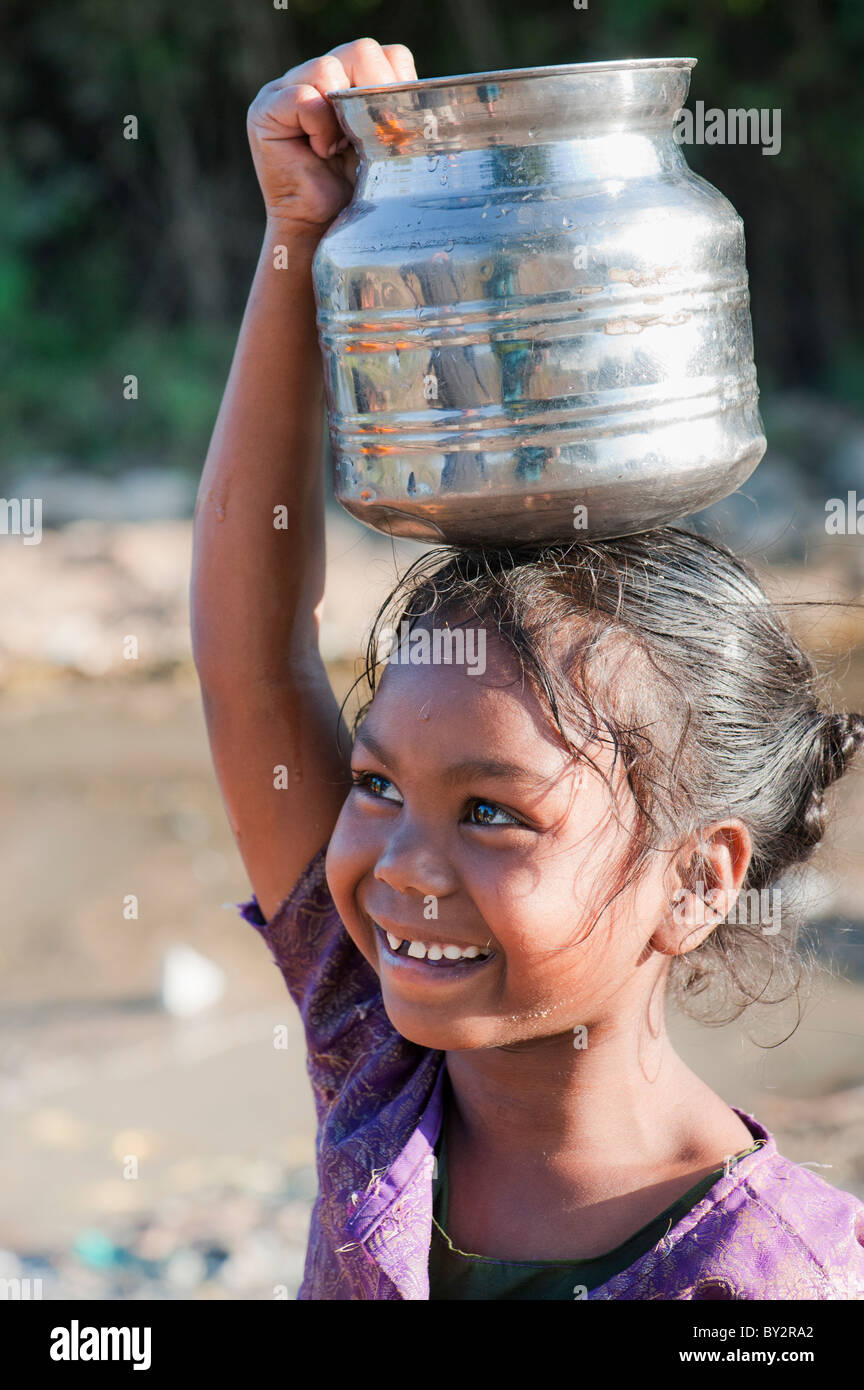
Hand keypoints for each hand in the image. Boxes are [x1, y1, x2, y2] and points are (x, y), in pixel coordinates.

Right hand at [247, 36, 417, 235]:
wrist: (323, 231)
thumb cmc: (356, 192)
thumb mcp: (384, 143)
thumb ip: (392, 107)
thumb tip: (412, 89)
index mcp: (346, 79)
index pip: (382, 54)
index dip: (396, 84)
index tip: (394, 127)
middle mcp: (314, 76)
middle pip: (359, 51)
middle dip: (375, 93)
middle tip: (371, 136)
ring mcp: (285, 88)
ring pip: (328, 67)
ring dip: (343, 113)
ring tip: (340, 147)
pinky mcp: (265, 109)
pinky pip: (303, 97)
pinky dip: (320, 126)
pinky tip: (321, 152)